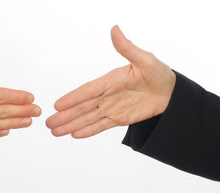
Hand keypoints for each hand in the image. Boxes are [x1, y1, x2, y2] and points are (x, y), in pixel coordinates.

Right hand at [46, 25, 175, 137]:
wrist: (171, 93)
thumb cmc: (159, 73)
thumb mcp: (145, 60)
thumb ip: (128, 49)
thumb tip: (115, 30)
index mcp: (110, 80)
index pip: (88, 91)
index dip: (73, 98)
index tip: (58, 105)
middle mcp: (107, 95)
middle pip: (82, 107)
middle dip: (65, 116)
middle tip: (48, 124)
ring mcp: (111, 108)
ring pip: (88, 118)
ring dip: (71, 125)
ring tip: (55, 132)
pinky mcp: (118, 119)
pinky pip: (100, 126)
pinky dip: (88, 131)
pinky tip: (74, 135)